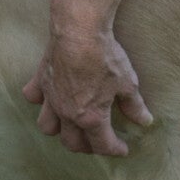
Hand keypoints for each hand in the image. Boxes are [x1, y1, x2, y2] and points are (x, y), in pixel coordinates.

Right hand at [23, 13, 152, 155]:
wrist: (80, 30)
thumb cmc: (105, 56)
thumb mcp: (128, 83)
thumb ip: (134, 106)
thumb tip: (145, 121)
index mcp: (91, 117)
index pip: (102, 145)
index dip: (115, 150)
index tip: (123, 149)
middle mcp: (68, 113)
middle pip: (72, 142)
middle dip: (87, 146)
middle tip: (98, 140)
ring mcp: (52, 98)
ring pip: (47, 127)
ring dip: (59, 130)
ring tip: (70, 126)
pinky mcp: (41, 80)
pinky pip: (34, 97)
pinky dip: (41, 101)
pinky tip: (49, 97)